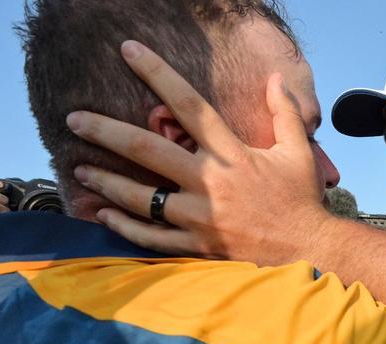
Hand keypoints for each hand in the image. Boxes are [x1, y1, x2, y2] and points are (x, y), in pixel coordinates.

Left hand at [67, 41, 329, 264]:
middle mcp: (210, 183)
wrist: (310, 250)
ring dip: (106, 182)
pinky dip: (125, 226)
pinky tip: (104, 214)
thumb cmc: (302, 200)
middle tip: (75, 120)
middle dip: (106, 131)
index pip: (188, 105)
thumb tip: (274, 77)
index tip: (129, 51)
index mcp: (233, 154)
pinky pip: (151, 237)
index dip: (157, 73)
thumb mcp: (298, 152)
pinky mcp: (197, 245)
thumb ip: (284, 113)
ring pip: (141, 197)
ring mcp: (200, 217)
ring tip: (80, 170)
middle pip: (147, 149)